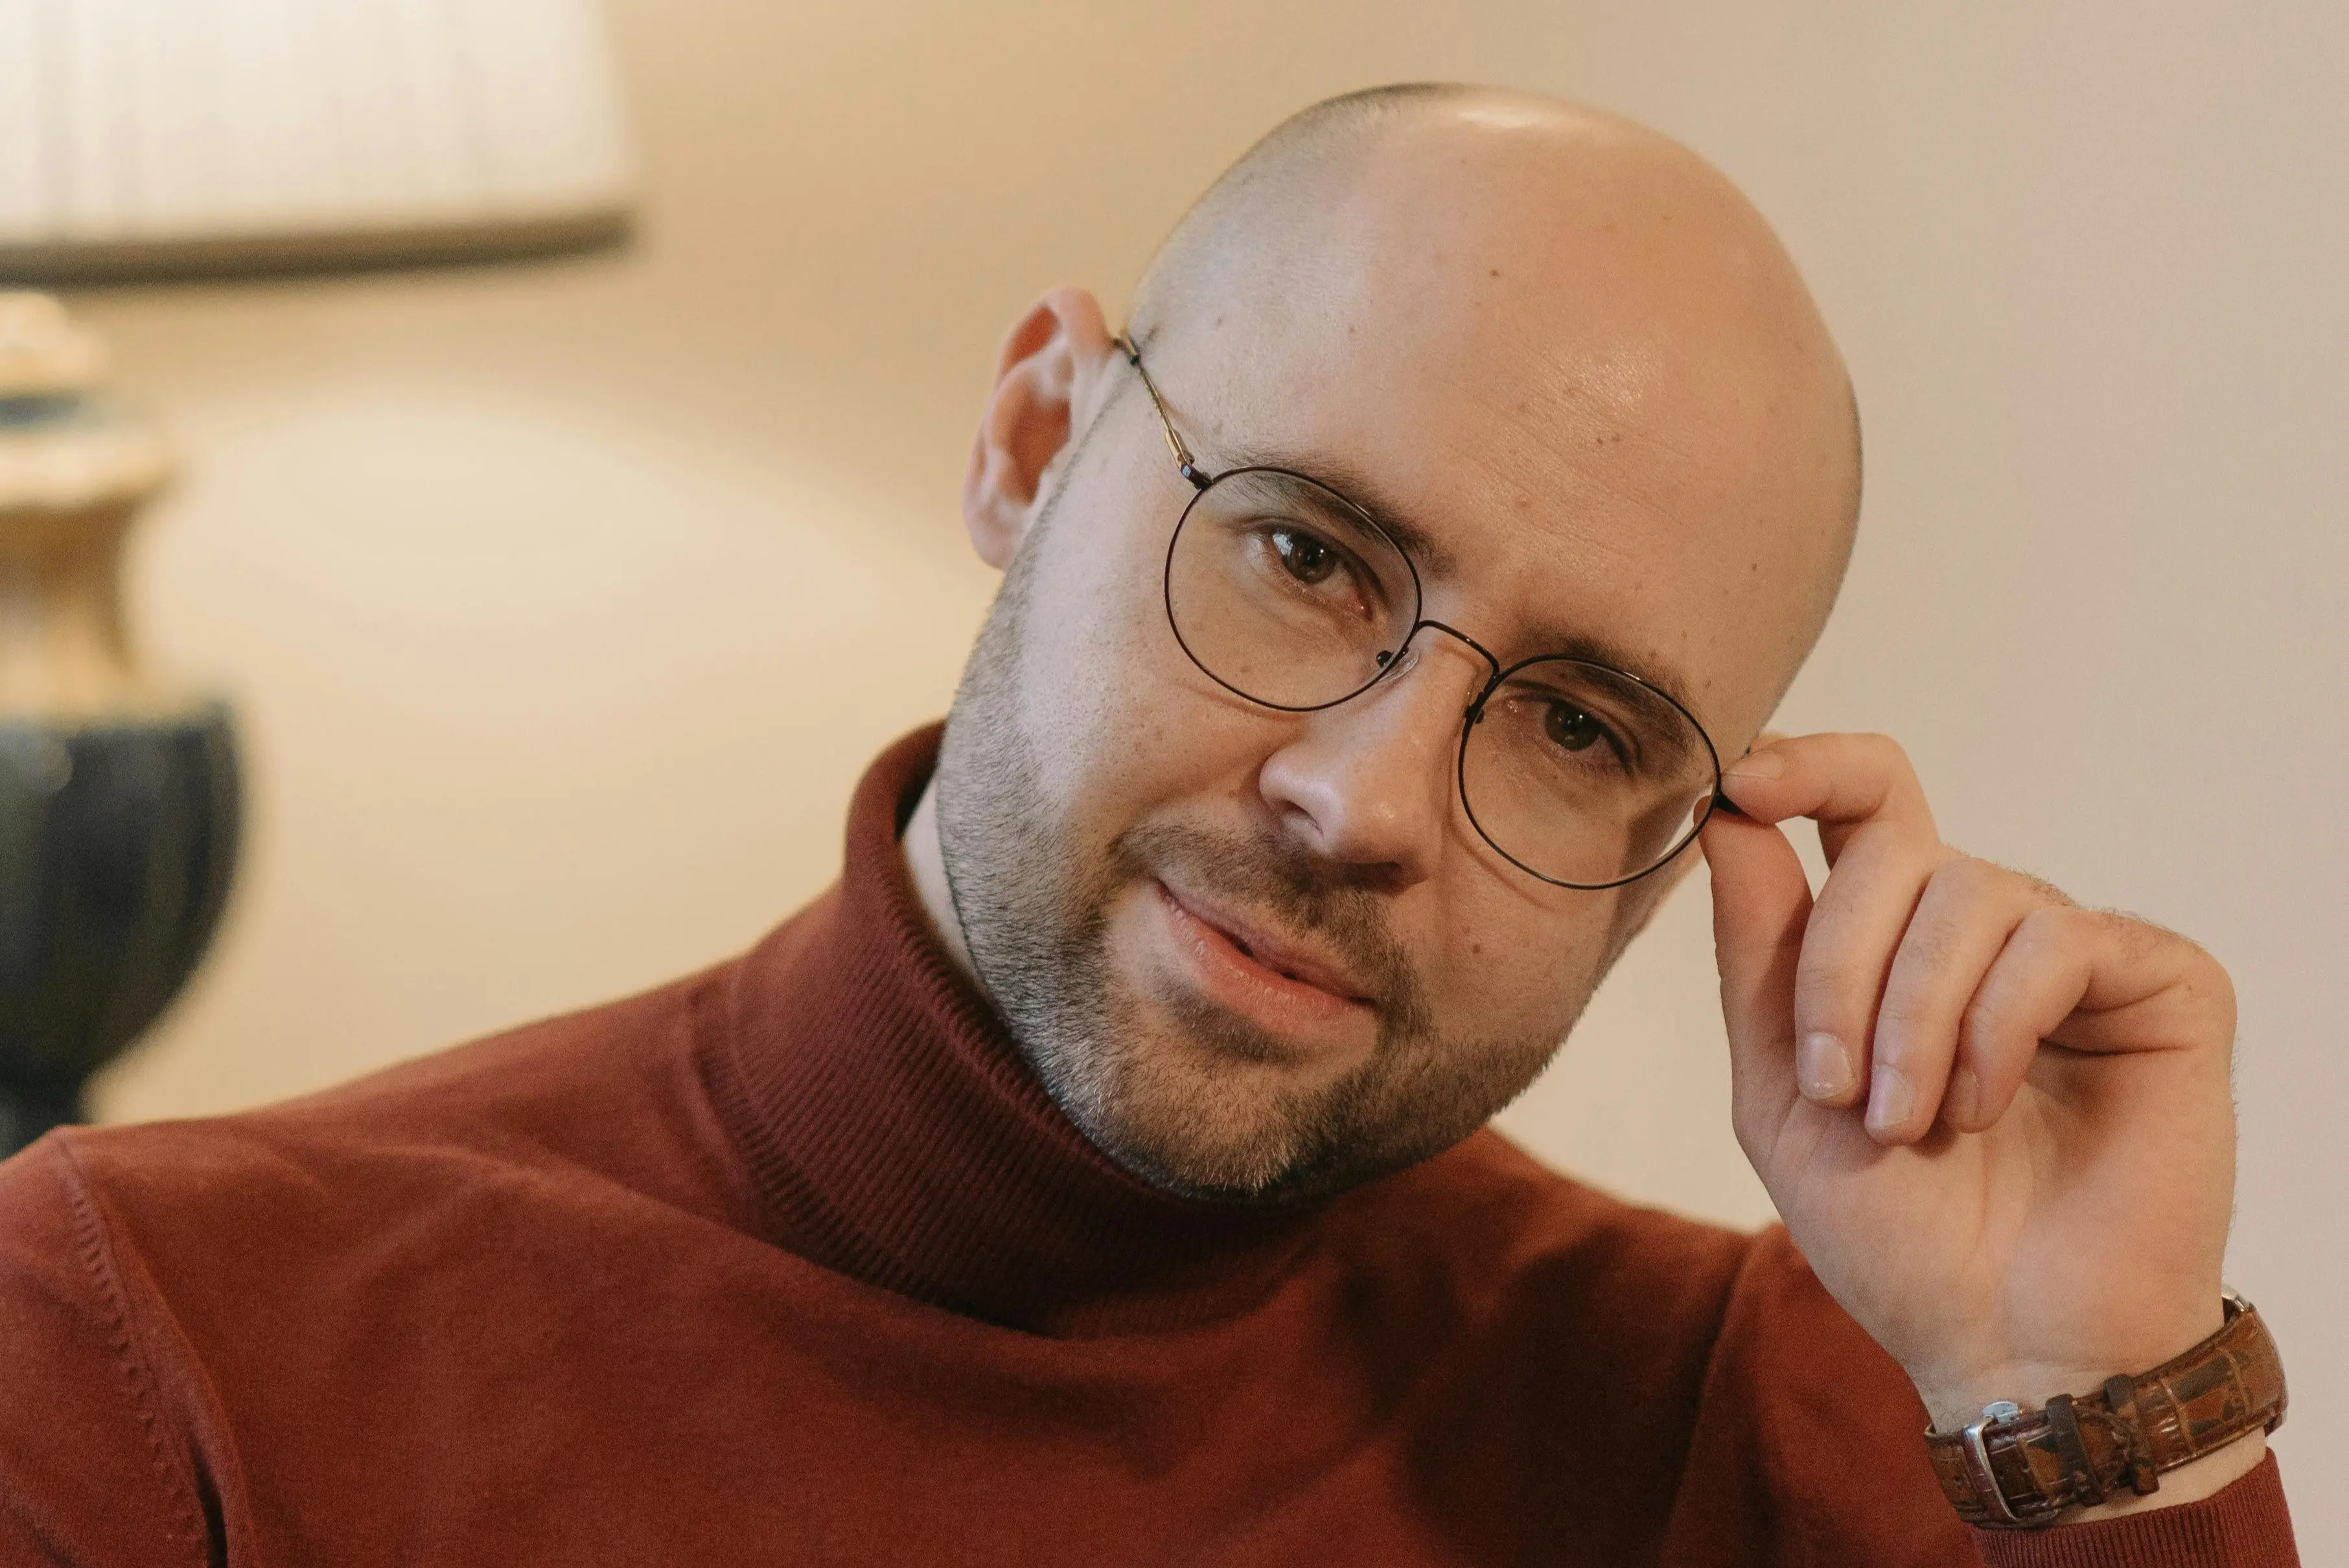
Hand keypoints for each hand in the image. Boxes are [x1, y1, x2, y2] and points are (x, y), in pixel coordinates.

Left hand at [1701, 734, 2255, 1508]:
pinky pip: (2058, 939)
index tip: (1740, 784)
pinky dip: (1997, 1028)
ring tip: (1913, 1124)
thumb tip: (1726, 808)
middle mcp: (1982, 926)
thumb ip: (1755, 951)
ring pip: (1971, 891)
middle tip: (1837, 1089)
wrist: (2001, 1341)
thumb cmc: (1896, 1231)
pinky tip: (1986, 1108)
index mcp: (1892, 939)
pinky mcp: (2158, 981)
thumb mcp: (1779, 1090)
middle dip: (1837, 969)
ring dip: (1914, 1018)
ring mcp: (2073, 947)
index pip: (1860, 798)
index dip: (1802, 765)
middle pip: (1891, 848)